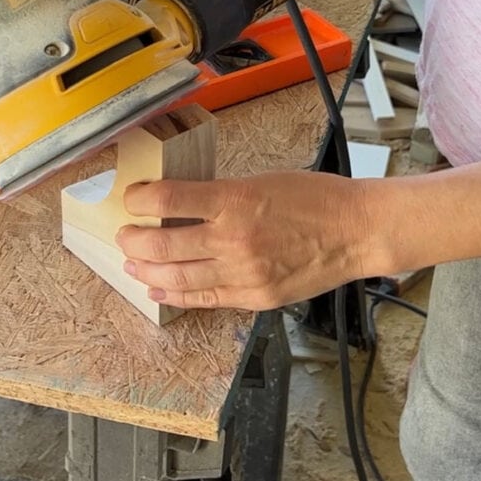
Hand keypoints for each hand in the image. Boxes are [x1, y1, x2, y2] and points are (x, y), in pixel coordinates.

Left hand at [117, 171, 375, 310]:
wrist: (356, 232)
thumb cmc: (316, 198)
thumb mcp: (262, 181)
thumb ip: (223, 196)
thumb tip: (184, 205)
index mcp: (235, 200)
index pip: (169, 199)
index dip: (140, 199)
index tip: (132, 198)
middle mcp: (233, 239)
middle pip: (162, 245)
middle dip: (134, 241)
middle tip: (124, 235)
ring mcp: (243, 273)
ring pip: (177, 278)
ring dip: (146, 271)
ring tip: (132, 265)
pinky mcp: (254, 297)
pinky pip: (205, 299)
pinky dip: (176, 296)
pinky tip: (159, 291)